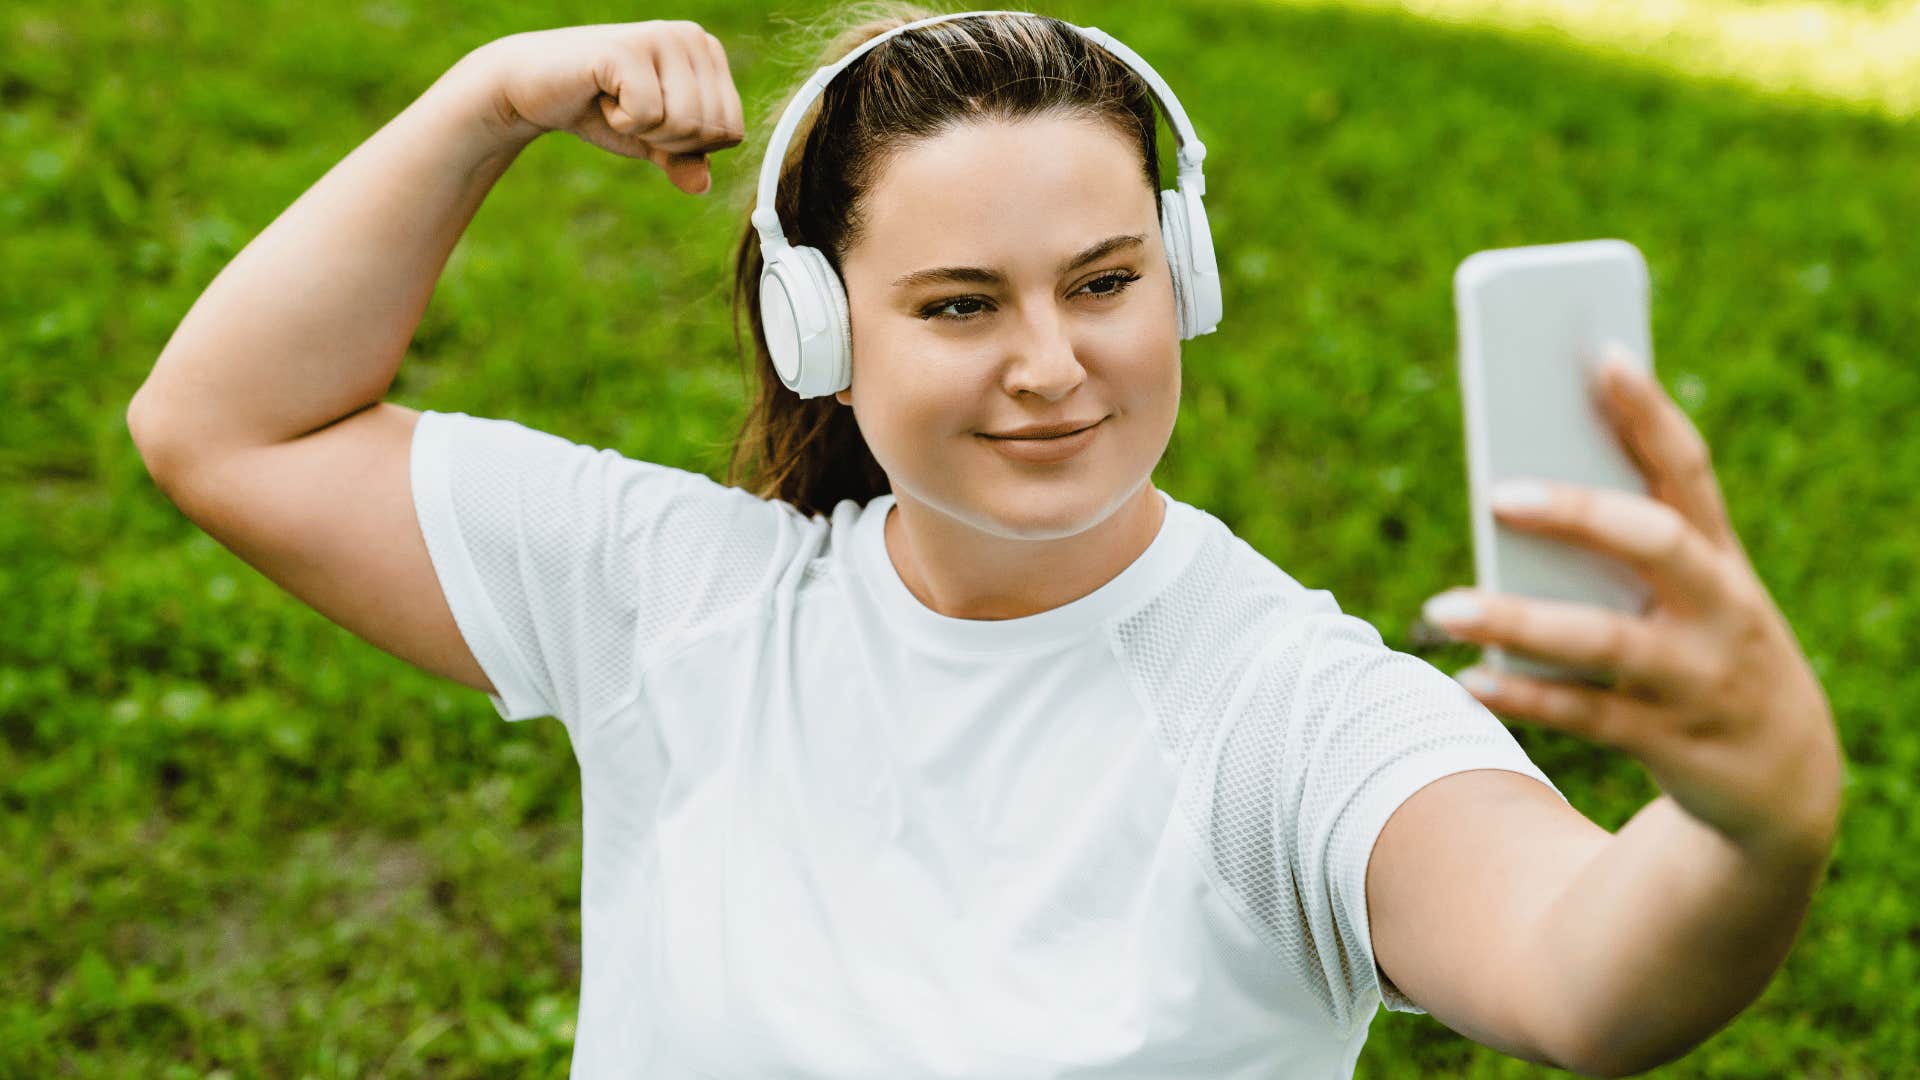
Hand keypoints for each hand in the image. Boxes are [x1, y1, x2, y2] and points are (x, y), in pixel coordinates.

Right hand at [462, 21, 744, 193]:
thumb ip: (684, 160)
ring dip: (643, 130)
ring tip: (616, 101)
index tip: (653, 119)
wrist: (532, 87)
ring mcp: (661, 37)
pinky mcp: (628, 48)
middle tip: (630, 111)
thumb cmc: (598, 109)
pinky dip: (620, 121)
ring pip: (684, 124)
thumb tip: (701, 185)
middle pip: (711, 130)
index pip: (732, 131)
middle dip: (666, 139)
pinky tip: (600, 95)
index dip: (691, 145)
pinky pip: (648, 115)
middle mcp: (692, 37)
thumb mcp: (652, 141)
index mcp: (708, 54)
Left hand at [1419, 343, 1844, 863]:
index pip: (1687, 467)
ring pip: (1607, 642)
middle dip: (1581, 514)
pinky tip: (1469, 679)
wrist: (1785, 775)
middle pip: (1656, 543)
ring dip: (1520, 622)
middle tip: (1498, 493)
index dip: (1648, 410)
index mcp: (1719, 553)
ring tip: (1441, 607)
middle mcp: (1719, 607)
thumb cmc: (1703, 645)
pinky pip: (1588, 716)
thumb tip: (1509, 483)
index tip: (1601, 352)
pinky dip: (1526, 697)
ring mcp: (1698, 677)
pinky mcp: (1673, 742)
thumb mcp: (1688, 590)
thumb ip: (1619, 538)